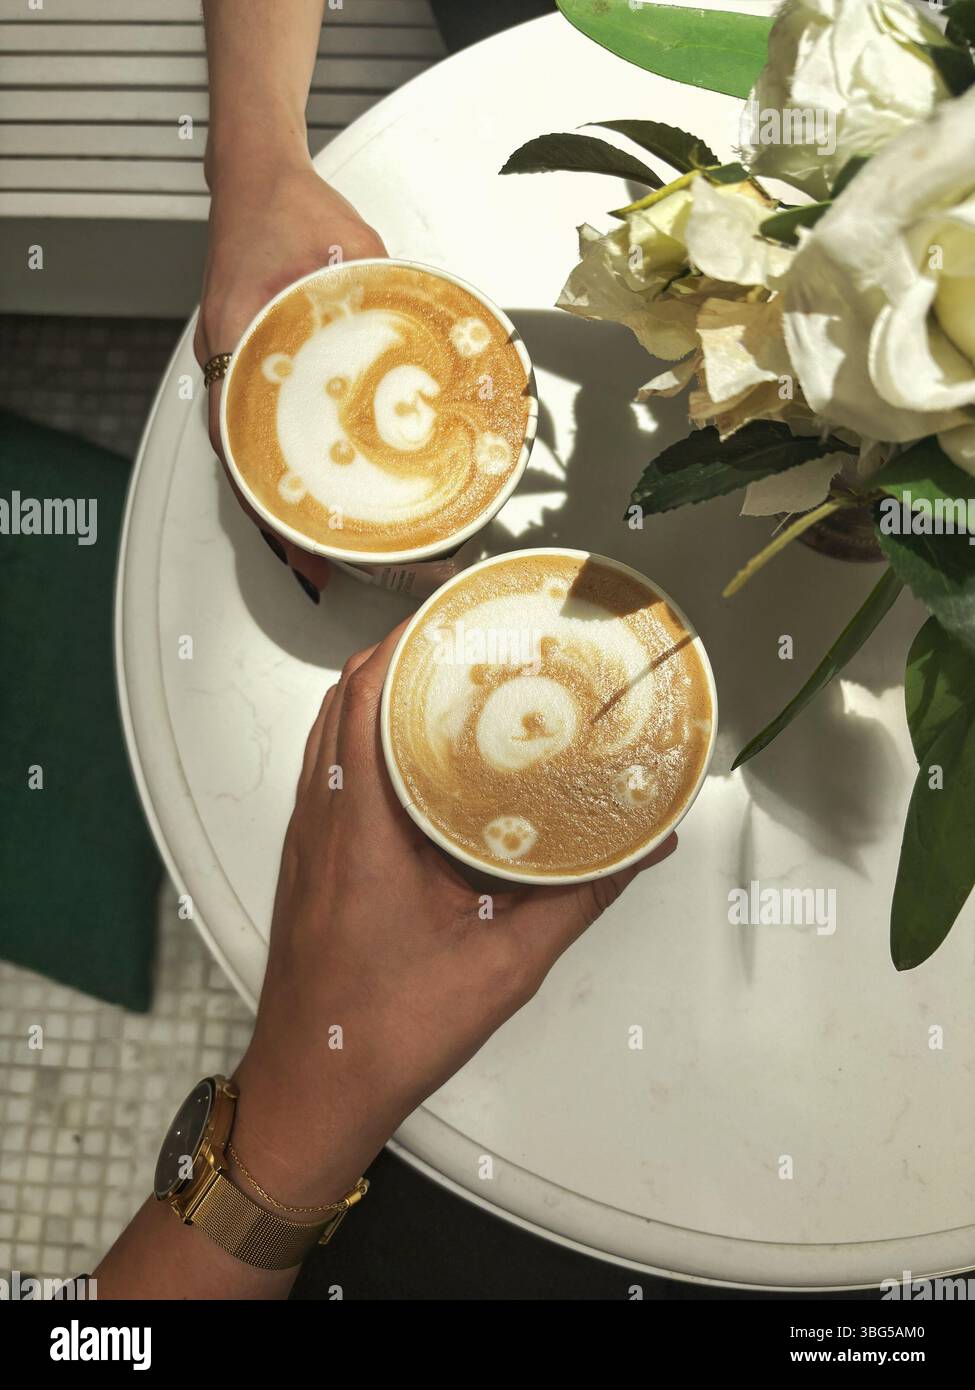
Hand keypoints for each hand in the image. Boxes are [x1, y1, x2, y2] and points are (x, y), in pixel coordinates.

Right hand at [193, 154, 386, 596]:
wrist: (257, 174)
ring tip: (314, 550)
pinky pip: (258, 427)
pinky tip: (310, 490)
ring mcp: (232, 368)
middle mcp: (225, 364)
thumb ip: (383, 291)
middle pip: (242, 464)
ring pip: (247, 453)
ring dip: (277, 502)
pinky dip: (279, 466)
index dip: (267, 501)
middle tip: (314, 571)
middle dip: (276, 523)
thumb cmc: (291, 205)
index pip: (238, 439)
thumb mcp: (348, 244)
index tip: (294, 545)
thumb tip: (431, 338)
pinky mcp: (247, 365)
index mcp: (236, 341)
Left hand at [230, 621, 677, 1206]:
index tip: (457, 615)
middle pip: (343, 700)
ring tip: (450, 680)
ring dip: (378, 695)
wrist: (312, 1091)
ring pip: (331, 734)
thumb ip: (580, 898)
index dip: (403, 644)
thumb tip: (647, 845)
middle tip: (469, 639)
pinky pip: (329, 772)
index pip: (362, 698)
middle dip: (400, 657)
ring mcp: (306, 839)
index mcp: (358, 828)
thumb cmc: (393, 1032)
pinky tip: (420, 758)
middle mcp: (321, 818)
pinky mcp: (307, 861)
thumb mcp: (506, 966)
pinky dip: (363, 740)